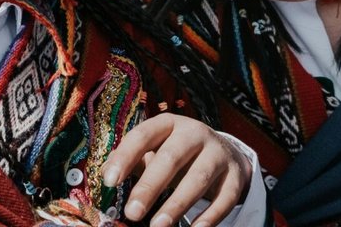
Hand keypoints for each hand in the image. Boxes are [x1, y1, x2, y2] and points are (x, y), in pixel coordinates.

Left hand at [102, 114, 251, 226]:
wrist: (226, 154)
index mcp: (169, 124)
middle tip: (132, 212)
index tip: (109, 181)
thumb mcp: (156, 149)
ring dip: (177, 204)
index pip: (144, 135)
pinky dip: (210, 216)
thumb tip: (104, 177)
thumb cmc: (178, 155)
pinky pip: (225, 197)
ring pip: (199, 178)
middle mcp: (196, 134)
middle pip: (171, 158)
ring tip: (157, 226)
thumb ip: (132, 160)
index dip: (126, 156)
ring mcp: (219, 153)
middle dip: (150, 186)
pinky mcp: (236, 176)